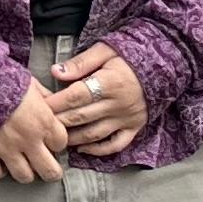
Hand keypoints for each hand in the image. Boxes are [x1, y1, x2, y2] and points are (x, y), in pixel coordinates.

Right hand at [0, 79, 71, 182]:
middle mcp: (28, 139)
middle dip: (51, 171)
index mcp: (43, 120)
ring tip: (23, 164)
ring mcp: (6, 148)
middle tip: (47, 166)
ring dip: (25, 171)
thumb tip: (53, 105)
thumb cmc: (0, 77)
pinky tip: (0, 162)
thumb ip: (44, 97)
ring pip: (24, 176)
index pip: (61, 143)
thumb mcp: (30, 83)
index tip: (52, 140)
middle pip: (49, 171)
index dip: (57, 142)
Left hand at [46, 42, 145, 157]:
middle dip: (58, 121)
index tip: (39, 106)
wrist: (163, 64)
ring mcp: (127, 118)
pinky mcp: (135, 127)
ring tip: (55, 137)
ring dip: (73, 138)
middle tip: (39, 125)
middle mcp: (119, 104)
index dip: (56, 103)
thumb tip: (55, 71)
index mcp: (110, 82)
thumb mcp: (105, 50)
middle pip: (81, 116)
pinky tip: (82, 149)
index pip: (76, 96)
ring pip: (95, 134)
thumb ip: (80, 63)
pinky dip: (98, 150)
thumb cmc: (129, 56)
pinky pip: (116, 144)